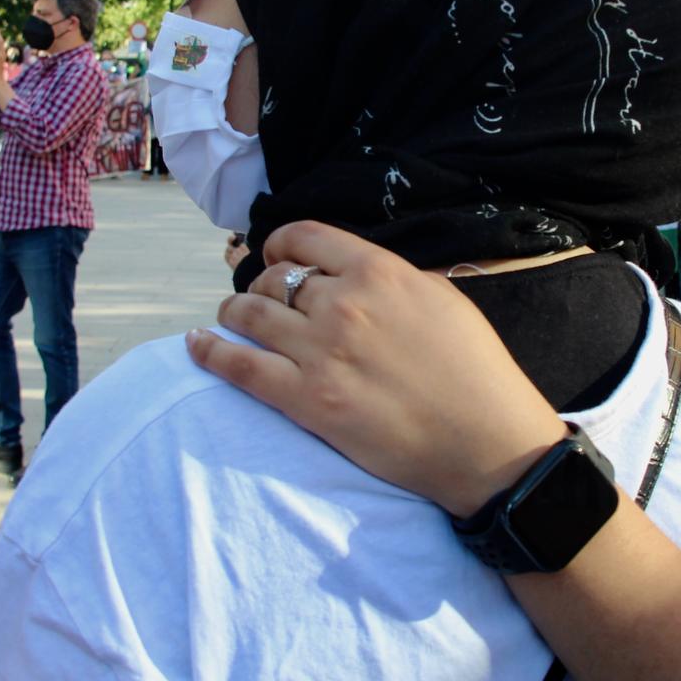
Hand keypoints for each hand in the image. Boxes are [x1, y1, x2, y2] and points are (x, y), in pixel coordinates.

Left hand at [187, 221, 566, 516]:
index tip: (275, 256)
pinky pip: (239, 366)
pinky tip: (194, 344)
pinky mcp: (307, 401)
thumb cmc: (475, 371)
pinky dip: (208, 351)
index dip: (279, 244)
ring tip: (228, 319)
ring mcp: (320, 352)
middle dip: (259, 286)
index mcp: (379, 271)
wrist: (485, 442)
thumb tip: (350, 273)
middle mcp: (343, 303)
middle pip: (273, 280)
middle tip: (257, 300)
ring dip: (232, 313)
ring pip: (248, 315)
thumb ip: (390, 279)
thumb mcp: (441, 298)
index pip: (303, 238)